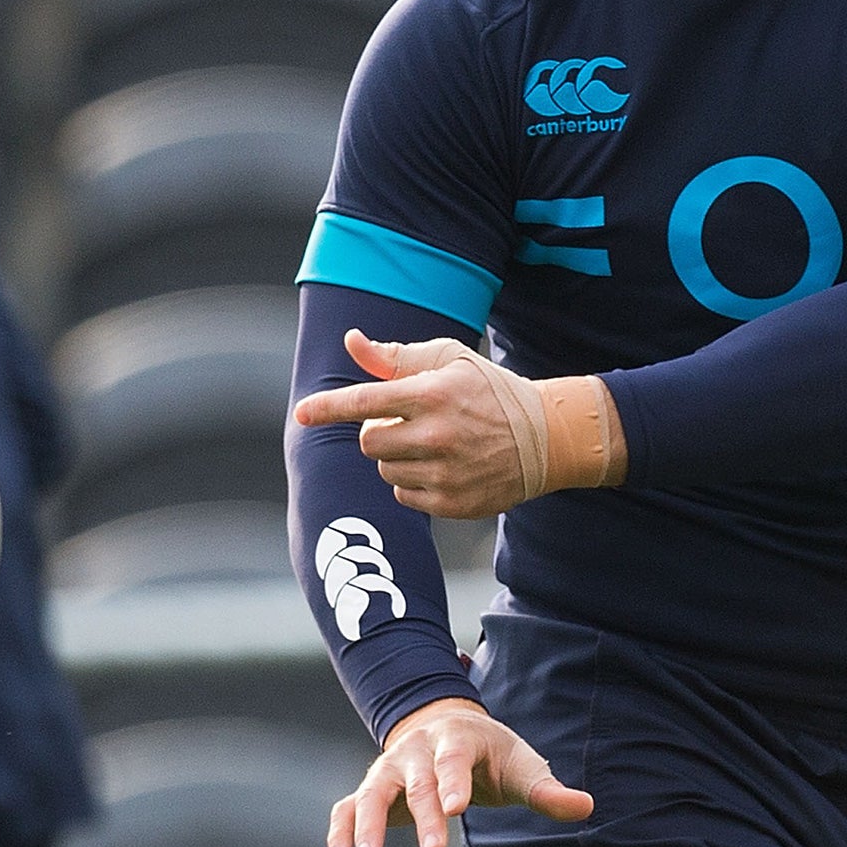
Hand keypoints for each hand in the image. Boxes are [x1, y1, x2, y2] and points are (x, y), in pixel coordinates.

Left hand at [293, 330, 543, 518]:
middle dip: (379, 432)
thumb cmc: (488, 390)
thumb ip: (394, 356)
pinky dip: (413, 483)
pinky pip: (403, 496)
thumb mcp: (447, 360)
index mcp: (431, 394)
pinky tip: (443, 468)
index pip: (365, 402)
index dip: (328, 409)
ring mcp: (445, 474)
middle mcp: (436, 436)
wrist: (546, 438)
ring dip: (397, 458)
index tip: (301, 415)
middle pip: (369, 442)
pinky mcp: (453, 504)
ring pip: (384, 470)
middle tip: (409, 422)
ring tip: (433, 444)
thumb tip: (351, 341)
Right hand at [329, 696, 594, 846]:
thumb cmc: (491, 753)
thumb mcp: (521, 764)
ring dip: (368, 825)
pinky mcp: (373, 787)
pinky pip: (349, 805)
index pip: (453, 759)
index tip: (456, 809)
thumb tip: (586, 807)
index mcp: (456, 738)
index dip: (454, 782)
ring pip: (374, 792)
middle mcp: (417, 749)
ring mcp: (390, 767)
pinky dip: (340, 828)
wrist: (446, 725)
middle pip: (418, 781)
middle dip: (424, 816)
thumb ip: (546, 789)